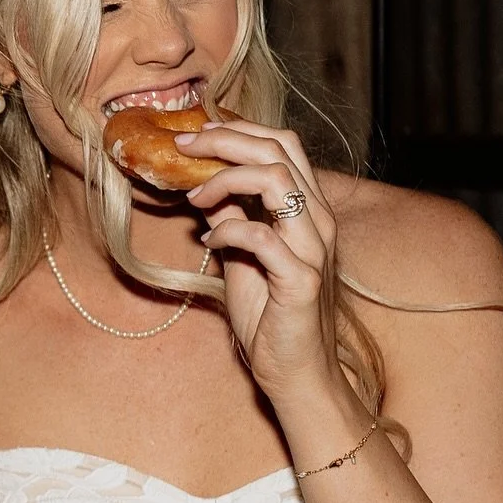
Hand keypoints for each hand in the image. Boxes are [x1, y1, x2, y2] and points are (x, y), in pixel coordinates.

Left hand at [178, 118, 340, 405]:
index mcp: (307, 209)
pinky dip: (227, 231)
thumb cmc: (271, 318)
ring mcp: (314, 248)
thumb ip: (229, 218)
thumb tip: (201, 186)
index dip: (237, 130)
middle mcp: (318, 221)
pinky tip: (208, 244)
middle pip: (279, 149)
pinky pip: (262, 236)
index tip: (193, 134)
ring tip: (194, 197)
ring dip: (225, 179)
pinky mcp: (301, 279)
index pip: (282, 144)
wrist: (296, 373)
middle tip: (184, 146)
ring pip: (276, 180)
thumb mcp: (241, 257)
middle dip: (225, 139)